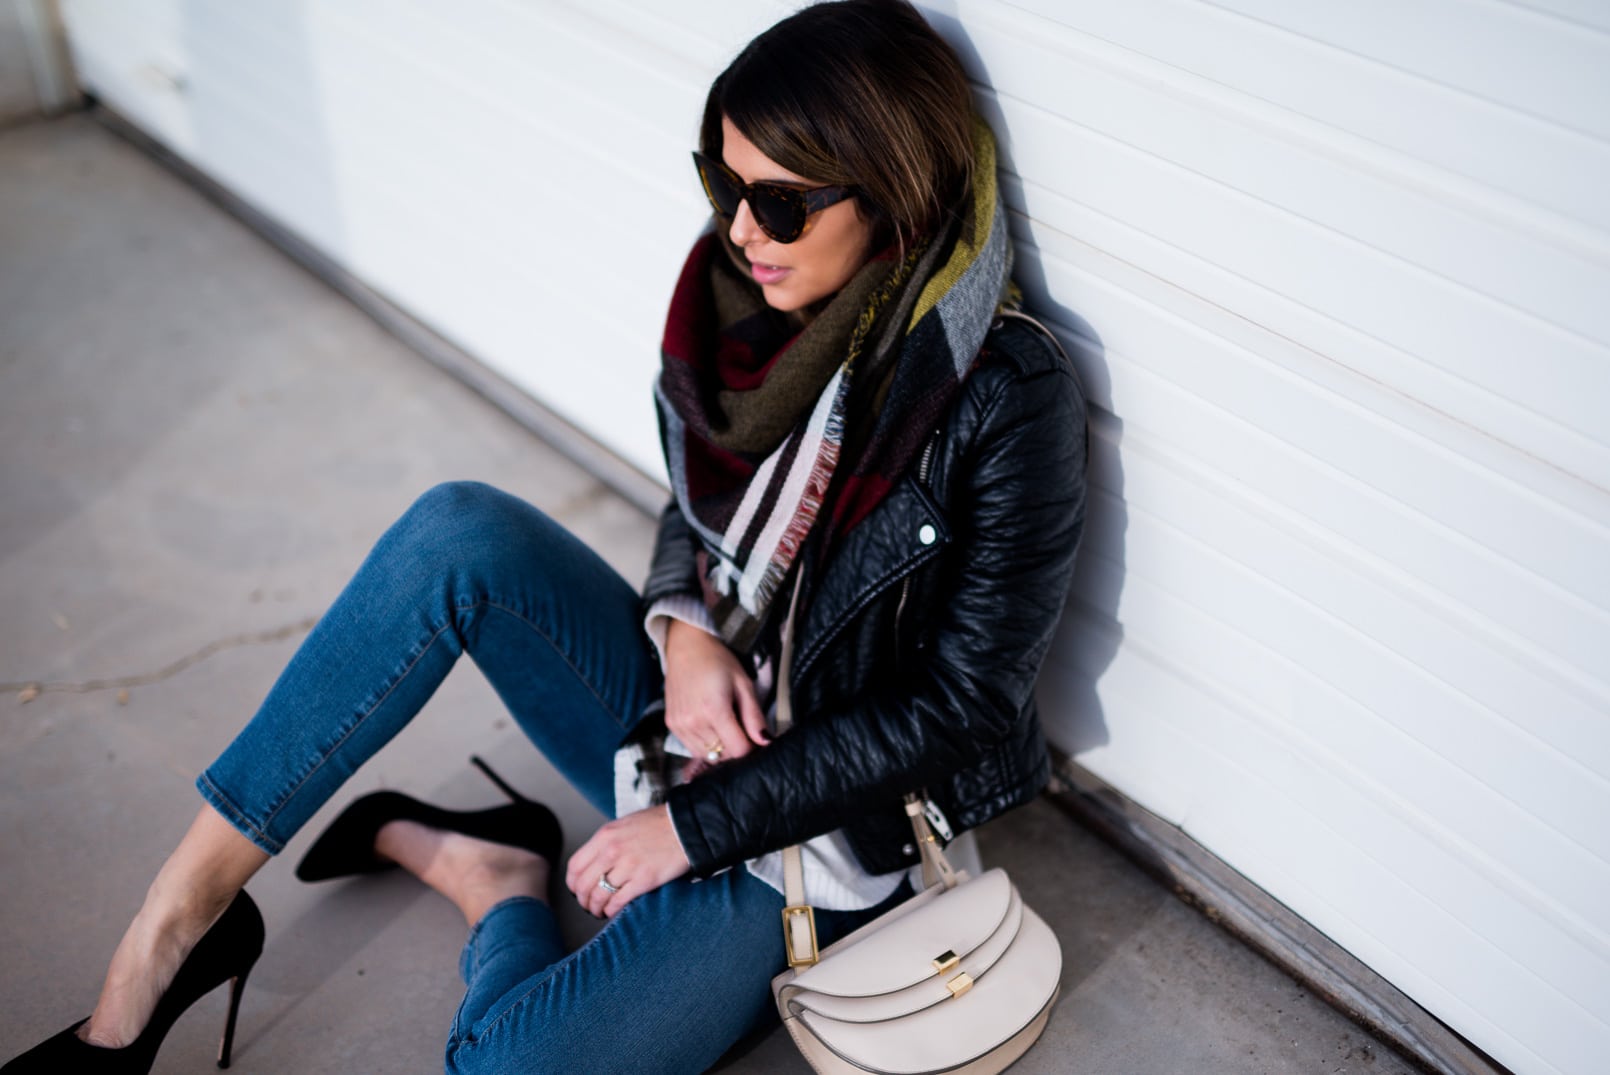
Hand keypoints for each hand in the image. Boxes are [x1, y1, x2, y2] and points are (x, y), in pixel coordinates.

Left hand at [566, 805, 689, 916]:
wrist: (686, 827)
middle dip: (583, 900)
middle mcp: (612, 851)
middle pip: (583, 885)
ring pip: (598, 896)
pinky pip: (617, 902)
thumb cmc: (658, 825)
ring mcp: (627, 866)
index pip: (575, 866)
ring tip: (600, 911)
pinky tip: (613, 911)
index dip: (573, 883)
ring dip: (596, 909)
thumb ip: (606, 842)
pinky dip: (611, 911)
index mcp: (605, 836)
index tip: (577, 890)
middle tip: (588, 905)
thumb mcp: (624, 825)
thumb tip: (594, 863)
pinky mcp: (643, 880)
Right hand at [663, 618, 768, 763]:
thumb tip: (766, 742)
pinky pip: (693, 748)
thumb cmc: (718, 662)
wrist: (687, 647)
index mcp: (714, 710)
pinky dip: (705, 744)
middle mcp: (693, 722)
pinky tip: (710, 725)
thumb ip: (754, 717)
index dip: (751, 747)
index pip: (738, 750)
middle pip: (723, 755)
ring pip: (707, 755)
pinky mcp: (672, 725)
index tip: (753, 735)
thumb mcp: (743, 684)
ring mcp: (680, 725)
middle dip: (736, 746)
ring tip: (724, 724)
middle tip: (740, 726)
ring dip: (720, 748)